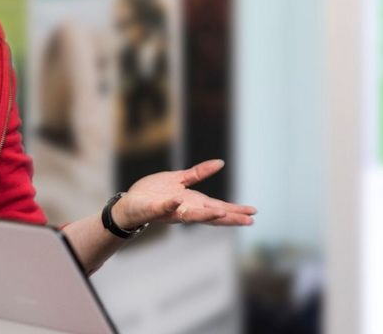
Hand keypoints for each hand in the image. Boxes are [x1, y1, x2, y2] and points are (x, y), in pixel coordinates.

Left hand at [111, 159, 256, 229]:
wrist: (129, 204)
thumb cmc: (154, 193)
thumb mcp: (180, 179)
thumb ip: (199, 173)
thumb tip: (220, 163)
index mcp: (192, 203)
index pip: (218, 208)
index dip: (235, 211)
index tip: (253, 213)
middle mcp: (185, 210)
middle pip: (211, 215)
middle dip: (229, 217)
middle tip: (249, 221)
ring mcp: (170, 211)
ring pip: (191, 215)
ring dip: (206, 214)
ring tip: (222, 212)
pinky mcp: (154, 209)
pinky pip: (163, 207)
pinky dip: (170, 205)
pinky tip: (178, 201)